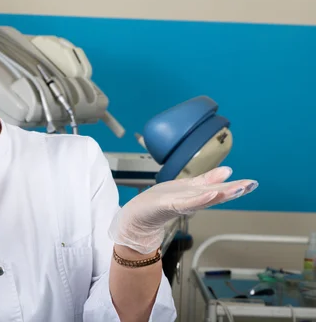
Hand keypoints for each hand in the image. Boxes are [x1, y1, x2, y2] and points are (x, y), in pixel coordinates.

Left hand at [109, 166, 257, 253]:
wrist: (136, 219)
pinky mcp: (168, 206)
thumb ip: (206, 180)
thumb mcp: (185, 187)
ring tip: (235, 189)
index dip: (235, 186)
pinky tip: (210, 193)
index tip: (253, 183)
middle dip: (232, 191)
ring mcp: (180, 204)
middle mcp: (191, 201)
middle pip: (214, 195)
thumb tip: (228, 170)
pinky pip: (186, 202)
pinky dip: (199, 199)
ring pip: (203, 199)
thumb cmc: (159, 203)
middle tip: (251, 186)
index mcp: (195, 194)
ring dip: (219, 194)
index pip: (218, 189)